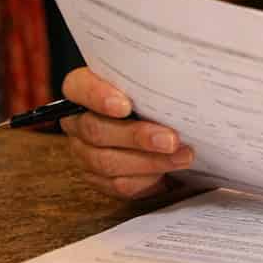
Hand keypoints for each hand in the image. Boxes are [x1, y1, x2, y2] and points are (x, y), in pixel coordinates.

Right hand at [59, 68, 191, 199]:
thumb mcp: (148, 78)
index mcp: (82, 88)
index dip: (98, 96)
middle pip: (96, 131)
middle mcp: (79, 121)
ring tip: (182, 157)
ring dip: (149, 162)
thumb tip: (183, 78)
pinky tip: (168, 174)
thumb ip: (154, 78)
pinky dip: (146, 181)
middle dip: (137, 137)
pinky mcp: (98, 177)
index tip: (125, 106)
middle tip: (171, 140)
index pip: (79, 87)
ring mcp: (84, 152)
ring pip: (107, 162)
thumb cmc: (148, 93)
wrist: (151, 121)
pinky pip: (118, 184)